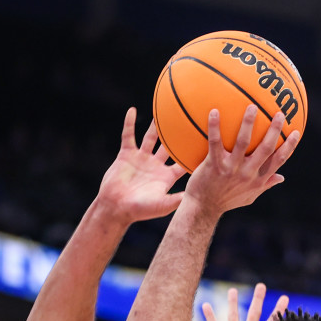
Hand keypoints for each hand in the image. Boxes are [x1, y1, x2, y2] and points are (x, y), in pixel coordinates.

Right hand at [97, 107, 185, 222]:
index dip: (193, 154)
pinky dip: (129, 123)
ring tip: (164, 111)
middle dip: (178, 135)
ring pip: (150, 138)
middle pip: (169, 146)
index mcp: (166, 176)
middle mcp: (155, 165)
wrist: (115, 208)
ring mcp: (141, 159)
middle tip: (189, 121)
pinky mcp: (126, 155)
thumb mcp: (161, 205)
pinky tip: (132, 110)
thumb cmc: (139, 210)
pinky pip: (128, 135)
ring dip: (156, 126)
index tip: (205, 142)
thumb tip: (192, 197)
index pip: (183, 163)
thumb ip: (175, 200)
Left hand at [185, 106, 298, 215]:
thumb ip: (265, 186)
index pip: (278, 161)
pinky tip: (214, 111)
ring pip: (243, 142)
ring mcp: (231, 169)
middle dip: (274, 130)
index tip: (296, 132)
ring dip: (248, 123)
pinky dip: (214, 127)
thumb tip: (282, 178)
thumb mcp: (249, 197)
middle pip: (265, 148)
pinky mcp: (214, 165)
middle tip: (280, 113)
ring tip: (252, 106)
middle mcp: (247, 173)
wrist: (203, 209)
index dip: (289, 146)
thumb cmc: (226, 201)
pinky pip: (215, 143)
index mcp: (258, 179)